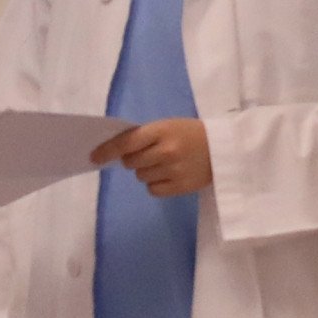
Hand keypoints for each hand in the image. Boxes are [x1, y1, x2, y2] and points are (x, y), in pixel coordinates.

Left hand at [94, 117, 213, 197]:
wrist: (224, 149)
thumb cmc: (191, 134)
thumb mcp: (169, 126)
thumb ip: (145, 136)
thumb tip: (116, 153)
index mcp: (162, 131)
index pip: (126, 143)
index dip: (107, 151)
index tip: (93, 157)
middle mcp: (167, 151)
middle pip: (131, 163)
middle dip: (134, 159)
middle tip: (149, 154)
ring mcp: (174, 171)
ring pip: (141, 177)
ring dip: (146, 172)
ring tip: (164, 164)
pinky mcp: (181, 187)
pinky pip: (153, 190)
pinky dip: (156, 184)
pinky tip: (169, 176)